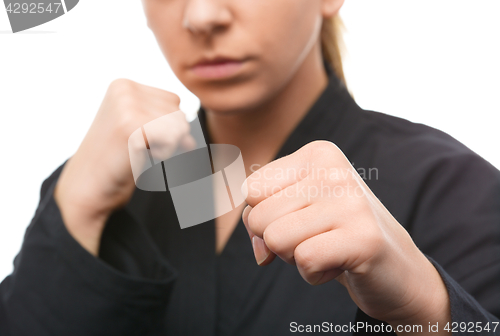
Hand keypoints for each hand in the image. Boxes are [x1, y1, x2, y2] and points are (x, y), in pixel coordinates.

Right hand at [54, 79, 193, 255]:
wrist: (85, 190)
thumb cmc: (116, 163)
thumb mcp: (141, 130)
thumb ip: (168, 122)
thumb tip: (192, 140)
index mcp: (124, 85)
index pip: (174, 102)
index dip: (165, 128)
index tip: (138, 138)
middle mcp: (125, 89)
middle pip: (179, 114)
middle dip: (167, 139)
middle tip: (136, 148)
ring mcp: (126, 105)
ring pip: (180, 127)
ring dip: (164, 148)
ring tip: (136, 152)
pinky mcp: (131, 126)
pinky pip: (173, 140)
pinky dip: (162, 155)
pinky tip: (138, 157)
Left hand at [242, 140, 450, 333]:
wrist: (395, 268)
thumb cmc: (335, 235)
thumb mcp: (294, 210)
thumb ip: (261, 215)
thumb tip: (259, 249)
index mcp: (317, 153)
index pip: (251, 190)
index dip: (263, 217)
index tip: (298, 221)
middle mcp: (334, 170)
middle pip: (258, 217)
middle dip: (278, 240)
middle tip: (317, 238)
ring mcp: (351, 202)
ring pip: (275, 240)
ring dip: (295, 257)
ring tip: (328, 248)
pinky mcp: (363, 237)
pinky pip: (303, 261)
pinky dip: (314, 274)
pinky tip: (340, 264)